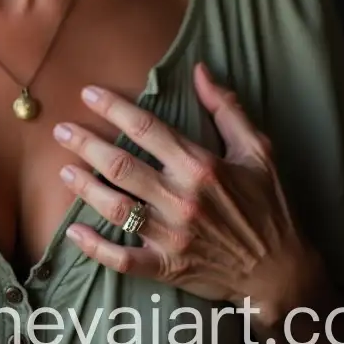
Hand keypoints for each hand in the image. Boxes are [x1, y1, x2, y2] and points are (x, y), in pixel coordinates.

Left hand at [54, 61, 320, 323]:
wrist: (283, 273)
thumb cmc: (270, 207)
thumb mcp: (258, 152)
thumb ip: (227, 109)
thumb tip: (200, 71)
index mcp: (202, 167)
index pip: (147, 129)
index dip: (114, 108)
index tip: (87, 94)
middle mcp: (182, 198)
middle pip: (120, 165)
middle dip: (85, 144)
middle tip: (60, 130)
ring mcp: (172, 235)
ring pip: (115, 207)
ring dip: (84, 187)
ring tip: (63, 169)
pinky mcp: (167, 267)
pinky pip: (123, 258)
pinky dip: (95, 247)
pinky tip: (73, 233)